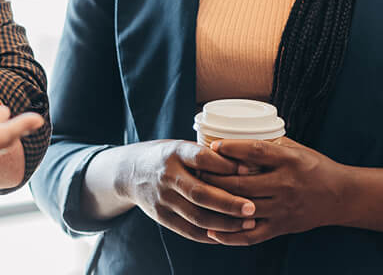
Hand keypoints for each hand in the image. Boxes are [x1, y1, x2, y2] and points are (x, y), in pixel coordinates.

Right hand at [117, 140, 256, 243]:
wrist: (130, 172)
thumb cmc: (167, 157)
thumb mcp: (181, 146)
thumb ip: (206, 155)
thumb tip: (245, 164)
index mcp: (174, 152)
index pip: (201, 158)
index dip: (226, 164)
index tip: (248, 169)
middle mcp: (167, 176)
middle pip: (201, 193)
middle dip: (229, 203)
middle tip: (252, 207)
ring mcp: (163, 199)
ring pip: (197, 217)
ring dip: (225, 223)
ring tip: (247, 222)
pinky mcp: (162, 217)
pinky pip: (189, 231)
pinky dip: (211, 235)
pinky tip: (229, 233)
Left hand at [202, 138, 345, 244]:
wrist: (340, 196)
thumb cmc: (315, 167)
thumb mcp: (297, 149)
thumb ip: (270, 145)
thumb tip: (238, 137)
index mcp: (289, 160)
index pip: (256, 151)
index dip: (232, 148)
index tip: (213, 146)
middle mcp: (285, 184)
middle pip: (243, 182)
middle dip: (216, 177)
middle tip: (197, 172)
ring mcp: (283, 208)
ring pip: (243, 208)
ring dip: (218, 203)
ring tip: (199, 197)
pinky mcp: (281, 227)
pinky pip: (251, 236)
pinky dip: (230, 236)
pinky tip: (212, 231)